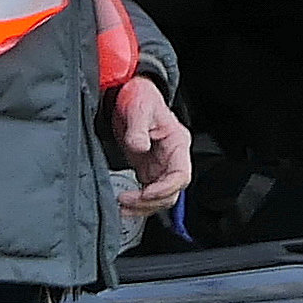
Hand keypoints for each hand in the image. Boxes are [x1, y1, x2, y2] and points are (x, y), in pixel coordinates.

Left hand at [108, 77, 194, 213]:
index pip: (180, 175)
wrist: (130, 94)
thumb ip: (138, 129)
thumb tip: (139, 146)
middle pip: (171, 192)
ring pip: (159, 197)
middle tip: (126, 201)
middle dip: (149, 202)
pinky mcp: (147, 170)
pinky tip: (123, 204)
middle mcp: (172, 159)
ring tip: (122, 208)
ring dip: (142, 207)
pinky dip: (137, 203)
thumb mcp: (139, 108)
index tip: (146, 193)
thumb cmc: (141, 97)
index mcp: (178, 144)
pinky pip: (147, 193)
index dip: (165, 188)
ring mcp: (160, 167)